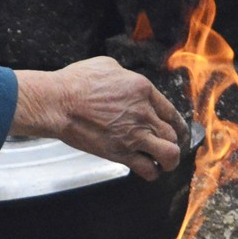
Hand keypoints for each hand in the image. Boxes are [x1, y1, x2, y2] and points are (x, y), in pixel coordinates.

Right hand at [13, 57, 187, 180]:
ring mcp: (134, 135)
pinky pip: (147, 168)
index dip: (178, 124)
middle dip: (174, 143)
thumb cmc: (76, 82)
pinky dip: (152, 173)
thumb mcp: (107, 66)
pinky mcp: (120, 153)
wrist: (58, 103)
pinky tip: (149, 171)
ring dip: (170, 161)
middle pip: (173, 134)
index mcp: (143, 90)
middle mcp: (143, 113)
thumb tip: (126, 82)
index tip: (178, 131)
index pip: (171, 111)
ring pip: (169, 154)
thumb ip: (125, 76)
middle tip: (171, 147)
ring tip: (165, 163)